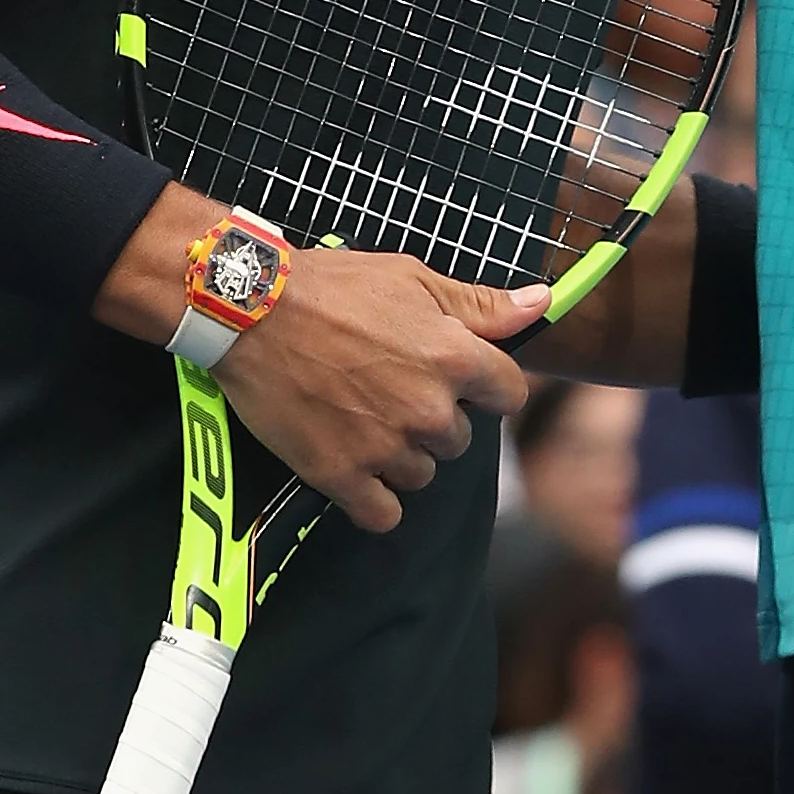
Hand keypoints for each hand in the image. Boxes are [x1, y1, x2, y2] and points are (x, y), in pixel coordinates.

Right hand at [211, 249, 543, 532]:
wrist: (251, 309)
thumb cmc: (333, 287)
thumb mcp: (413, 279)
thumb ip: (481, 305)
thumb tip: (542, 305)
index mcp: (455, 357)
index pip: (509, 396)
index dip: (485, 388)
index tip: (458, 381)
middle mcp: (428, 409)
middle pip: (459, 440)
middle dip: (433, 419)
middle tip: (389, 389)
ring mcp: (385, 446)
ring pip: (422, 474)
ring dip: (401, 456)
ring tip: (362, 418)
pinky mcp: (340, 474)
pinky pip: (382, 514)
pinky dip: (373, 498)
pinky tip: (356, 466)